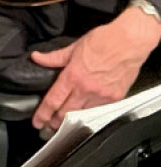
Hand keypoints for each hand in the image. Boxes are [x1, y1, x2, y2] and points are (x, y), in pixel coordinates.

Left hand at [30, 9, 160, 130]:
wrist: (130, 41)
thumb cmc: (104, 40)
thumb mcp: (74, 47)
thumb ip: (54, 57)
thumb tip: (36, 57)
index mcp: (72, 76)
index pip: (53, 100)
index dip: (43, 114)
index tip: (37, 122)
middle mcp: (86, 89)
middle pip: (66, 113)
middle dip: (54, 122)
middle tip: (48, 126)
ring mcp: (102, 95)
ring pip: (82, 115)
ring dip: (71, 121)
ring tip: (63, 124)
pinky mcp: (115, 97)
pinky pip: (99, 110)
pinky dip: (89, 114)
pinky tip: (84, 115)